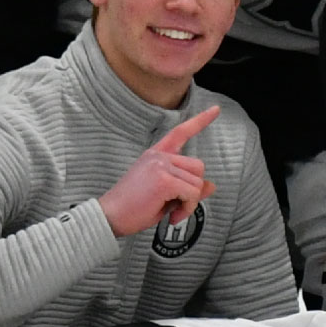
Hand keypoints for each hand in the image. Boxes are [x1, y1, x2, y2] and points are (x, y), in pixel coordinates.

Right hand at [98, 109, 217, 237]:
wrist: (109, 217)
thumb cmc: (133, 209)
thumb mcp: (164, 196)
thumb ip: (187, 189)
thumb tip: (211, 185)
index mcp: (155, 155)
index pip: (180, 132)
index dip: (201, 120)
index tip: (216, 109)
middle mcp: (158, 156)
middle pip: (198, 167)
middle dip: (193, 190)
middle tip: (176, 207)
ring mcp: (161, 166)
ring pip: (197, 182)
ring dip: (189, 203)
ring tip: (171, 213)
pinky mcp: (164, 180)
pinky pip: (192, 194)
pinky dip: (187, 208)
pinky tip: (171, 216)